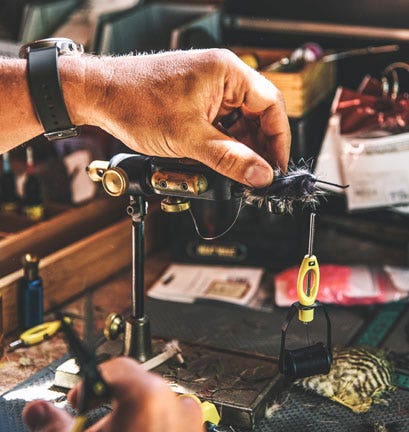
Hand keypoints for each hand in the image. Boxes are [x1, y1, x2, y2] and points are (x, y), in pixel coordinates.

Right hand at [23, 357, 202, 431]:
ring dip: (135, 419)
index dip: (91, 383)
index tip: (80, 400)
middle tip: (95, 428)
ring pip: (157, 407)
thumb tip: (40, 411)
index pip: (117, 367)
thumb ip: (53, 425)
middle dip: (113, 404)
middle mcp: (177, 405)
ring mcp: (191, 425)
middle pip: (137, 386)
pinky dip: (155, 431)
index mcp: (148, 398)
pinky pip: (173, 425)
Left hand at [65, 49, 290, 187]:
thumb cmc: (136, 101)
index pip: (271, 106)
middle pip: (257, 116)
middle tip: (255, 176)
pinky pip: (220, 125)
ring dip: (238, 149)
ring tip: (235, 173)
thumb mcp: (188, 137)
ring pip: (238, 124)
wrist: (100, 96)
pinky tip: (218, 162)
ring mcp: (208, 90)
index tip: (275, 167)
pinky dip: (222, 145)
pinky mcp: (196, 102)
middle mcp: (222, 77)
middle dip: (258, 148)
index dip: (278, 140)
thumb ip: (228, 158)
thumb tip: (260, 175)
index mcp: (227, 72)